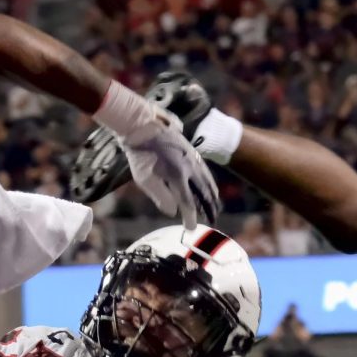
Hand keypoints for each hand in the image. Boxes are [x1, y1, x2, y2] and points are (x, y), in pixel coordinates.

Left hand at [119, 111, 218, 228]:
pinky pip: (206, 172)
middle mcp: (190, 169)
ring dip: (212, 197)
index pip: (187, 202)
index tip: (191, 229)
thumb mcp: (144, 179)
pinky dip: (210, 184)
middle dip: (209, 209)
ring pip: (208, 182)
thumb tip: (174, 212)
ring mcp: (194, 160)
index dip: (191, 217)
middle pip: (204, 194)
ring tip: (215, 208)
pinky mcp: (194, 154)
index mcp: (177, 177)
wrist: (145, 128)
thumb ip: (160, 196)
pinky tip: (211, 188)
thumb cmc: (141, 156)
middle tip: (212, 221)